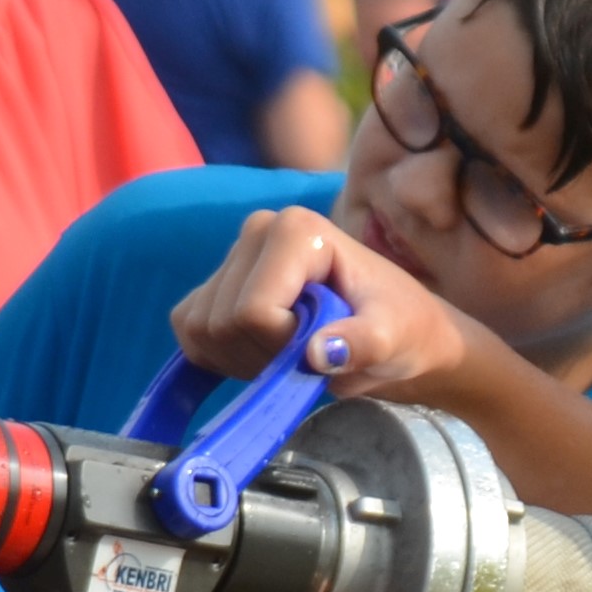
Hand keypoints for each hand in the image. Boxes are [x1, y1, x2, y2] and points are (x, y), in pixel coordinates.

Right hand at [170, 208, 464, 397]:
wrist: (397, 332)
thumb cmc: (401, 328)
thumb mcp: (395, 338)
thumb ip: (364, 344)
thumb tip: (320, 354)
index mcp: (296, 230)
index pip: (254, 311)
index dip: (282, 347)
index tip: (323, 348)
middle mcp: (256, 230)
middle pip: (222, 322)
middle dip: (262, 357)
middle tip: (308, 357)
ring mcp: (233, 256)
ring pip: (200, 330)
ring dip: (243, 362)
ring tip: (290, 355)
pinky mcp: (214, 285)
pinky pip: (189, 331)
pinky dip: (221, 358)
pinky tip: (263, 355)